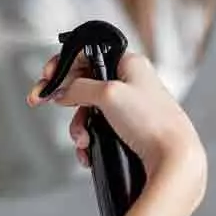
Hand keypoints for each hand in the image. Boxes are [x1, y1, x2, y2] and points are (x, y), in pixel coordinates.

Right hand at [28, 52, 205, 181]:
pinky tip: (86, 150)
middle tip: (41, 101)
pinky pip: (97, 129)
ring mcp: (129, 106)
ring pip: (87, 109)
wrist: (174, 160)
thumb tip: (61, 92)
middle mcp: (130, 82)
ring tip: (81, 139)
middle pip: (83, 83)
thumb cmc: (152, 122)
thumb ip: (78, 87)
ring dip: (78, 125)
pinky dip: (87, 138)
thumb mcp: (108, 94)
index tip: (46, 76)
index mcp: (129, 64)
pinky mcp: (128, 129)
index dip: (63, 64)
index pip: (87, 54)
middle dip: (65, 99)